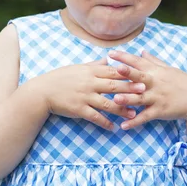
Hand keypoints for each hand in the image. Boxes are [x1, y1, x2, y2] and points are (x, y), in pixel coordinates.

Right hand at [31, 58, 145, 129]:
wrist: (42, 91)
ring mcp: (84, 96)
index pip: (113, 71)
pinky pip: (94, 117)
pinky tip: (113, 127)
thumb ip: (95, 64)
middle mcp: (89, 83)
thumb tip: (108, 59)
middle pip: (113, 86)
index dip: (128, 73)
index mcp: (91, 71)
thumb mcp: (79, 67)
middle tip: (144, 91)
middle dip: (130, 88)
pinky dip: (104, 122)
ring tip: (133, 113)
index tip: (142, 74)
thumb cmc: (61, 77)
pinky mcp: (78, 109)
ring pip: (106, 103)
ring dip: (121, 109)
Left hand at [108, 50, 186, 129]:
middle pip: (139, 77)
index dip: (125, 57)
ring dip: (128, 99)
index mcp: (156, 72)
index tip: (111, 53)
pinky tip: (123, 126)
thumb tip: (142, 51)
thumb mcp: (169, 69)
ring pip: (140, 98)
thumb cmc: (183, 83)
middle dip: (128, 73)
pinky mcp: (160, 111)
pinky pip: (145, 117)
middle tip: (116, 69)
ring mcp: (157, 98)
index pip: (139, 62)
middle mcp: (156, 83)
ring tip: (115, 100)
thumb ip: (153, 61)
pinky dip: (134, 122)